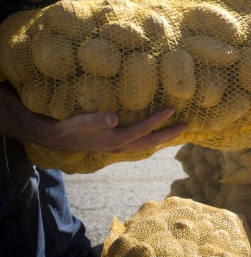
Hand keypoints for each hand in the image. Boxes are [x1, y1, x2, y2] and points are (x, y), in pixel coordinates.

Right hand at [40, 107, 186, 152]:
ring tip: (177, 131)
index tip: (173, 109)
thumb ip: (97, 120)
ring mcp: (118, 147)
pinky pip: (138, 143)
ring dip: (162, 138)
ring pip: (146, 145)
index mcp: (115, 140)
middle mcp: (120, 146)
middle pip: (150, 142)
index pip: (142, 130)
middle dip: (169, 134)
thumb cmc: (69, 127)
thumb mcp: (80, 121)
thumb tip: (115, 118)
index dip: (158, 120)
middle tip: (187, 125)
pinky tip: (155, 134)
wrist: (56, 138)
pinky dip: (151, 138)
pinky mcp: (114, 144)